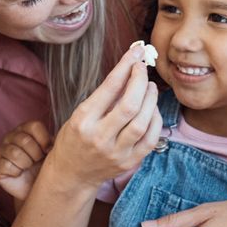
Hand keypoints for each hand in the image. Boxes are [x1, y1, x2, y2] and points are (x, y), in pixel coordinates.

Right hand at [0, 120, 52, 203]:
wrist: (39, 189)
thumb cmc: (47, 167)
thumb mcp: (55, 152)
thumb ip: (57, 140)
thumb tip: (67, 134)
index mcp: (26, 129)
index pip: (34, 126)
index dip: (44, 141)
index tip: (48, 151)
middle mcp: (11, 137)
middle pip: (24, 140)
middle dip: (36, 154)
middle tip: (37, 161)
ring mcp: (1, 150)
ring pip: (15, 153)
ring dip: (27, 164)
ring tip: (29, 167)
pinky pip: (6, 165)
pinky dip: (16, 172)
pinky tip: (19, 174)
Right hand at [45, 46, 161, 188]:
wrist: (72, 174)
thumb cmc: (75, 138)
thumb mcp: (80, 114)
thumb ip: (105, 96)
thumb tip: (129, 69)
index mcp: (82, 121)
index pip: (109, 88)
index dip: (125, 67)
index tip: (135, 53)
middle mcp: (99, 137)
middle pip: (129, 105)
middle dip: (140, 81)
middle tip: (143, 69)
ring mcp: (116, 152)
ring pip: (142, 122)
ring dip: (150, 99)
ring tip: (150, 86)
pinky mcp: (129, 161)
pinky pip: (151, 139)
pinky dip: (155, 120)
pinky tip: (152, 108)